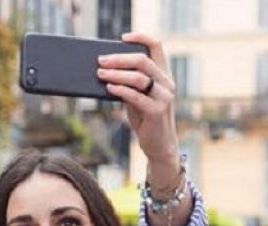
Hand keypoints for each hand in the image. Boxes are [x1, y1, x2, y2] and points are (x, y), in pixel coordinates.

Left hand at [96, 32, 180, 180]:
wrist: (159, 146)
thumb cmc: (145, 120)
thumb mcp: (137, 98)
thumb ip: (129, 85)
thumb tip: (107, 71)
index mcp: (164, 75)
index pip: (157, 47)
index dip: (141, 37)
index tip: (123, 37)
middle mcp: (167, 83)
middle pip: (143, 60)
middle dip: (119, 59)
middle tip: (100, 60)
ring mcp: (164, 97)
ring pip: (139, 77)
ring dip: (116, 75)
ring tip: (100, 74)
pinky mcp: (157, 111)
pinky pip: (136, 96)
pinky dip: (121, 90)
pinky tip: (109, 88)